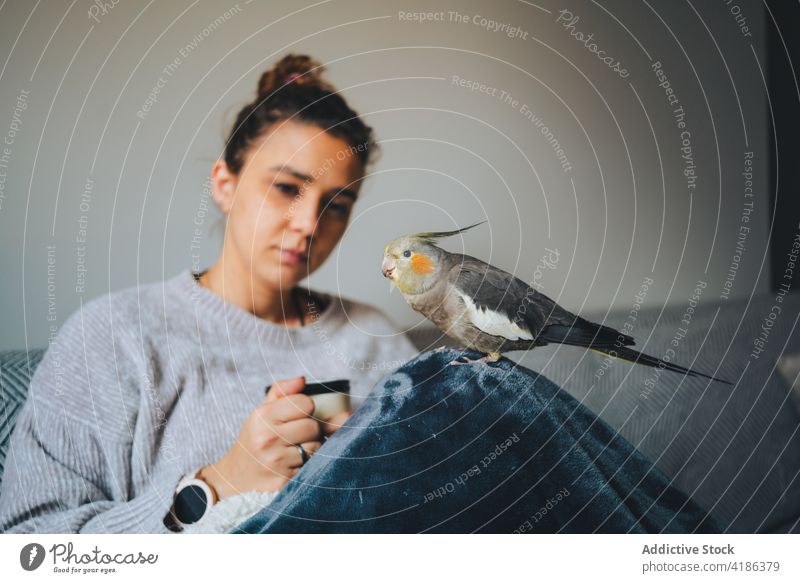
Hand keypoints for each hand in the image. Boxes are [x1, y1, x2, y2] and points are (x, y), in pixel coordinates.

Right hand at [198, 376, 323, 499]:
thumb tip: (302, 380)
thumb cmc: (254, 440)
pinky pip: (312, 467)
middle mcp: (268, 438)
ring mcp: (276, 462)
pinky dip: (308, 465)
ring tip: (294, 450)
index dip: (306, 408)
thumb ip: (282, 391)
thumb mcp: (261, 412)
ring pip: (316, 448)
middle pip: (314, 426)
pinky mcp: (284, 481)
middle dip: (311, 430)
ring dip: (311, 449)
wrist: (235, 477)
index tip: (298, 414)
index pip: (306, 403)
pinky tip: (293, 465)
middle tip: (297, 435)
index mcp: (263, 416)